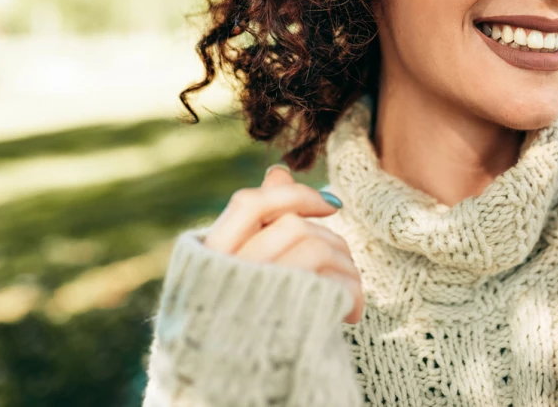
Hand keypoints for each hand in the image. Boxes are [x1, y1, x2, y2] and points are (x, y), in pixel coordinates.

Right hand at [203, 165, 364, 323]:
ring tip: (348, 297)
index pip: (250, 205)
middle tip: (344, 269)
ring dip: (345, 268)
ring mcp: (254, 300)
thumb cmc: (238, 329)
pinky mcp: (284, 325)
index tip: (331, 205)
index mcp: (207, 261)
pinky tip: (349, 314)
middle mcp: (225, 276)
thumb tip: (278, 172)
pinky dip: (349, 294)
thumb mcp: (241, 273)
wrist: (226, 396)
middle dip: (331, 242)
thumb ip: (259, 226)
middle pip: (294, 229)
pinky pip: (328, 286)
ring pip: (315, 250)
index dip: (294, 196)